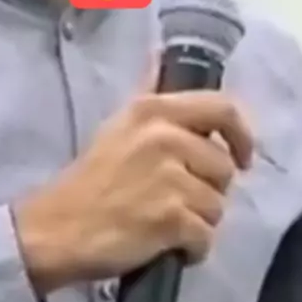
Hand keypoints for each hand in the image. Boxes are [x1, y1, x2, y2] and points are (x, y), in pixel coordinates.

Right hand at [12, 89, 253, 293]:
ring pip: (217, 205)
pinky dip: (193, 248)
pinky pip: (206, 237)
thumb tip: (160, 53)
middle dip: (210, 189)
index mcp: (155, 110)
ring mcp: (170, 178)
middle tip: (182, 198)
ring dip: (200, 220)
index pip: (222, 108)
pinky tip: (170, 245)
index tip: (243, 157)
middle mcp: (166, 136)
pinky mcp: (171, 218)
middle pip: (224, 166)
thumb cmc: (92, 177)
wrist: (58, 227)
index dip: (242, 134)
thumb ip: (149, 92)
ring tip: (168, 221)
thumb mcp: (120, 123)